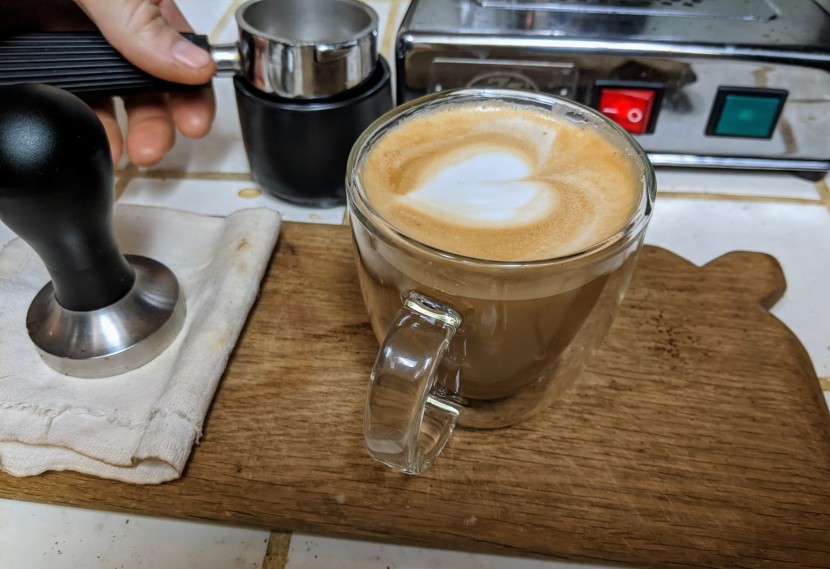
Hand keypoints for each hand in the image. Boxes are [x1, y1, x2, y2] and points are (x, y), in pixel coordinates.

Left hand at [74, 0, 215, 166]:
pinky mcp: (30, 63)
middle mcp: (103, 23)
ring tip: (120, 154)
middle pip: (144, 85)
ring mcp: (62, 43)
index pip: (179, 50)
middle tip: (153, 148)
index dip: (191, 90)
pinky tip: (81, 135)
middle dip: (156, 123)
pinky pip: (58, 100)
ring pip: (103, 97)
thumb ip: (140, 18)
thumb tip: (192, 64)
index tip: (194, 122)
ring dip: (117, 131)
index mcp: (132, 1)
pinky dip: (72, 123)